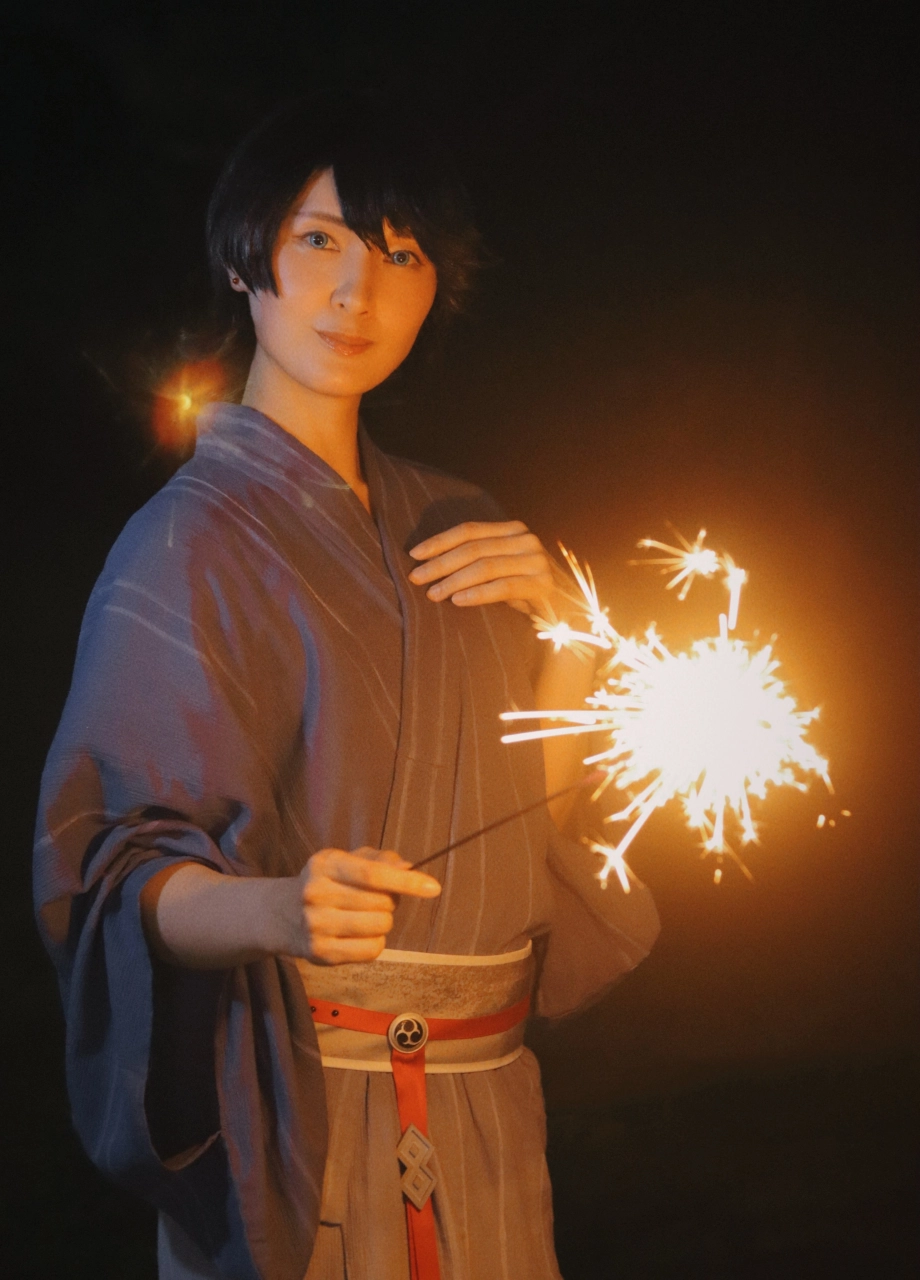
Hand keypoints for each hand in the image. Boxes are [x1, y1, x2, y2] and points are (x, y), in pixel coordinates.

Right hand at [287, 846, 440, 964]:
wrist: (281, 913)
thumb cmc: (327, 882)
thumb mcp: (347, 860)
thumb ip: (379, 860)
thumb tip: (409, 868)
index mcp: (325, 865)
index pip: (372, 875)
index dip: (406, 882)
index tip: (433, 888)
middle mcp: (316, 894)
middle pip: (381, 903)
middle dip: (390, 901)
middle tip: (378, 899)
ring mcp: (316, 926)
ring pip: (379, 928)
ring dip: (384, 922)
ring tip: (368, 916)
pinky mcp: (321, 953)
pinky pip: (371, 950)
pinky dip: (376, 943)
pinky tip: (361, 934)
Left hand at [408, 520, 563, 614]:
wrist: (568, 611)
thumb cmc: (526, 590)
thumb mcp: (502, 568)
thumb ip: (478, 559)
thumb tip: (431, 564)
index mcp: (513, 530)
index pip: (470, 530)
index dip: (440, 541)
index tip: (414, 554)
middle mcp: (526, 540)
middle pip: (474, 548)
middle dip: (440, 563)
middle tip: (416, 577)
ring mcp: (536, 561)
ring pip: (485, 566)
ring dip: (454, 580)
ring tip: (433, 593)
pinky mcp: (542, 585)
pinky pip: (503, 587)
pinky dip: (477, 594)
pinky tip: (458, 601)